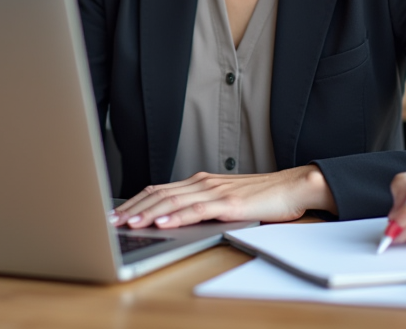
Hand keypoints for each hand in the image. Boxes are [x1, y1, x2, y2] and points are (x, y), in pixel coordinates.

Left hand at [109, 165, 335, 228]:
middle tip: (112, 219)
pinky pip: (196, 210)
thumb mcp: (226, 200)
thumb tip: (176, 218)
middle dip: (133, 207)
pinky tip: (162, 222)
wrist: (293, 187)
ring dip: (147, 212)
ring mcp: (215, 191)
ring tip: (129, 222)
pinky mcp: (228, 203)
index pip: (159, 189)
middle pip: (159, 193)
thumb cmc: (263, 196)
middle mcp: (203, 182)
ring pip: (173, 201)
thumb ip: (202, 205)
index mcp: (200, 182)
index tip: (117, 212)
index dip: (136, 200)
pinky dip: (176, 216)